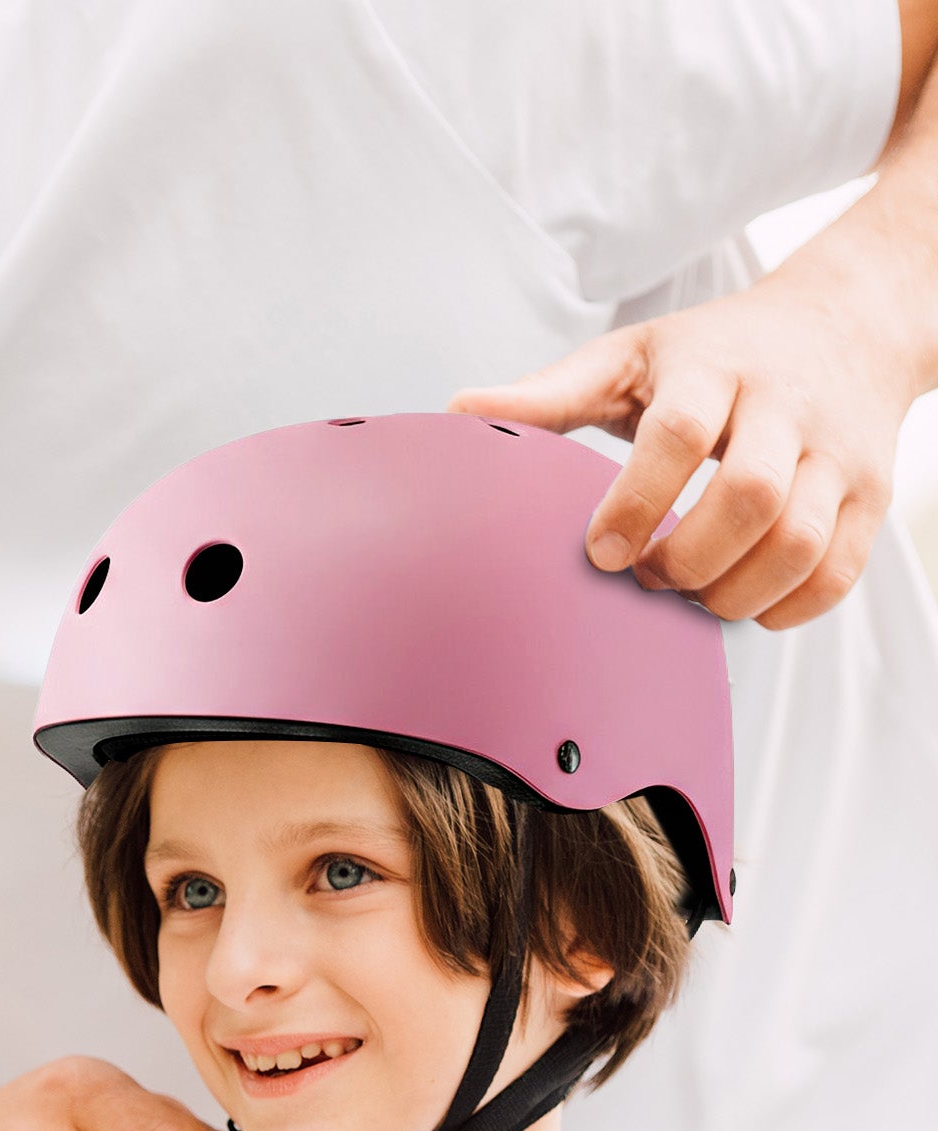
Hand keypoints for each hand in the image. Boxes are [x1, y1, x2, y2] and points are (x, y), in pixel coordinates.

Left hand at [452, 243, 920, 628]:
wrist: (846, 322)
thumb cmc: (716, 351)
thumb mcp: (632, 357)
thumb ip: (552, 392)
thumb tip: (461, 408)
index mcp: (716, 369)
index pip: (678, 433)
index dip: (634, 501)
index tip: (598, 550)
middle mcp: (787, 407)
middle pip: (749, 499)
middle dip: (685, 558)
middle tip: (644, 574)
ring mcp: (838, 453)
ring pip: (800, 543)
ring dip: (733, 593)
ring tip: (688, 592)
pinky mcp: (871, 494)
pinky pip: (839, 572)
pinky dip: (787, 607)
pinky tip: (742, 603)